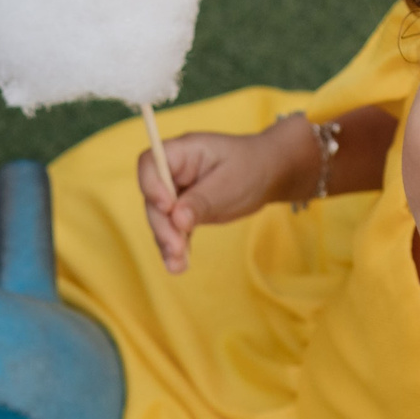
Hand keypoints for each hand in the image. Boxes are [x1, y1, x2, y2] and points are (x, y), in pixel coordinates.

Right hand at [141, 123, 313, 273]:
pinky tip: (179, 266)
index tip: (166, 207)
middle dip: (162, 224)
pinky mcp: (184, 212)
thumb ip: (201, 200)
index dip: (151, 185)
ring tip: (176, 264)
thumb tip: (176, 219)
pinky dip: (175, 247)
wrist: (269, 175)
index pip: (150, 163)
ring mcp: (177, 193)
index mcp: (183, 152)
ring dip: (166, 241)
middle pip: (153, 198)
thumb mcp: (229, 183)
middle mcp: (174, 173)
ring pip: (161, 218)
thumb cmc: (251, 168)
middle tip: (175, 247)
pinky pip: (174, 230)